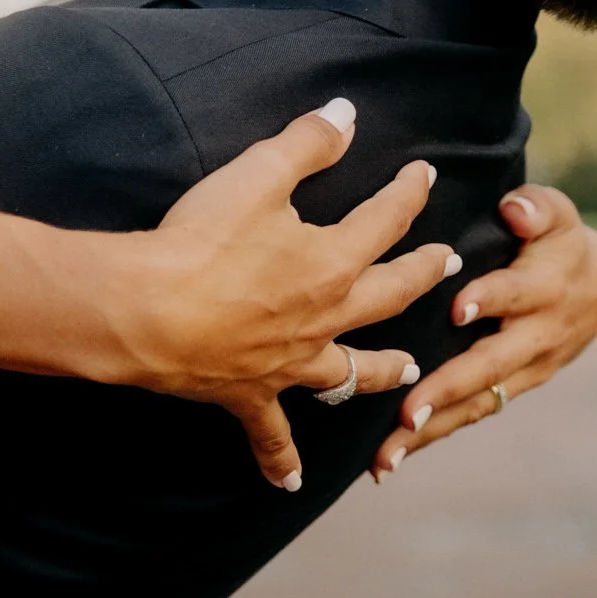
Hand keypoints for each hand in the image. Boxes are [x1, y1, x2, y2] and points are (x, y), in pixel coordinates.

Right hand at [113, 103, 459, 491]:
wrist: (148, 312)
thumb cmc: (201, 240)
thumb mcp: (257, 175)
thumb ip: (306, 143)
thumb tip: (345, 114)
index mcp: (333, 261)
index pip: (386, 221)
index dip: (408, 194)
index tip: (425, 175)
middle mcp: (326, 317)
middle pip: (389, 296)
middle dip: (423, 274)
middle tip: (448, 263)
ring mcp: (291, 363)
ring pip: (353, 370)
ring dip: (384, 369)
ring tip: (410, 369)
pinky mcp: (251, 395)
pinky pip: (271, 435)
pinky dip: (283, 461)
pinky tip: (292, 483)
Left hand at [371, 182, 596, 477]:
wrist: (596, 290)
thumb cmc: (558, 241)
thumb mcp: (557, 215)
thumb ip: (536, 208)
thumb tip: (514, 209)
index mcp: (544, 289)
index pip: (516, 294)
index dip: (491, 298)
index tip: (458, 308)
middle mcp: (535, 338)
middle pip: (490, 365)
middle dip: (449, 389)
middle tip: (407, 412)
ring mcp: (522, 372)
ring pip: (476, 403)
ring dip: (432, 429)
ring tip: (387, 457)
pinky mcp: (508, 390)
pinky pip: (469, 414)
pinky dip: (432, 437)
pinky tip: (389, 459)